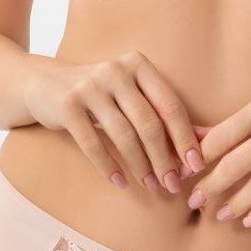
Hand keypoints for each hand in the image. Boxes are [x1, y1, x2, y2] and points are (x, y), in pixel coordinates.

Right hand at [23, 52, 203, 193]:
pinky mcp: (67, 105)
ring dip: (141, 166)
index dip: (185, 138)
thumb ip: (163, 113)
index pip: (169, 104)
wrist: (45, 84)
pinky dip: (109, 167)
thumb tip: (205, 139)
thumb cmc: (101, 95)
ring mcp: (89, 86)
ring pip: (124, 136)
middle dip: (164, 158)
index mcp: (138, 64)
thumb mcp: (132, 95)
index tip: (195, 166)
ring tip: (151, 186)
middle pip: (149, 123)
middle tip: (172, 185)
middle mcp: (115, 70)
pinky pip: (93, 143)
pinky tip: (120, 182)